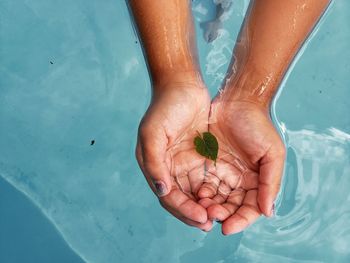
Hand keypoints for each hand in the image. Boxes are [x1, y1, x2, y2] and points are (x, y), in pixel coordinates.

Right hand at [136, 73, 212, 230]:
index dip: (184, 210)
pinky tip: (225, 198)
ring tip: (221, 216)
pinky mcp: (198, 156)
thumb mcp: (153, 133)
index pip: (168, 196)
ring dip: (206, 206)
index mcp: (154, 166)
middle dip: (195, 213)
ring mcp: (183, 163)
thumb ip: (155, 163)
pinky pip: (206, 179)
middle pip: (182, 200)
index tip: (202, 218)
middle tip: (213, 224)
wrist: (183, 85)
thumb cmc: (165, 107)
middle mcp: (168, 168)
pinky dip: (213, 191)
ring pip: (194, 193)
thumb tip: (162, 191)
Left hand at [198, 99, 285, 234]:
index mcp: (257, 181)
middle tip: (210, 216)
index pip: (250, 209)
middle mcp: (240, 181)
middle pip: (231, 207)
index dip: (240, 221)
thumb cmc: (258, 125)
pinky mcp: (208, 165)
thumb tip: (267, 212)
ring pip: (216, 199)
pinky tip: (196, 196)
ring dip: (209, 207)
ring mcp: (224, 174)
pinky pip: (203, 185)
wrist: (237, 102)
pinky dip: (200, 194)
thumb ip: (270, 183)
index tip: (227, 227)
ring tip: (202, 209)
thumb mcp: (272, 153)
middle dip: (221, 215)